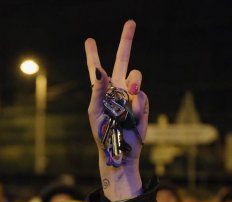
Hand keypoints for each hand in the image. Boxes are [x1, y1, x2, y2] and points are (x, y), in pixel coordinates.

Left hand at [85, 20, 148, 201]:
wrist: (119, 150)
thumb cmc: (102, 134)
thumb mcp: (94, 112)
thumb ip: (97, 90)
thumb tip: (102, 70)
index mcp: (101, 90)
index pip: (96, 69)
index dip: (93, 55)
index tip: (89, 41)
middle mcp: (117, 88)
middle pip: (123, 59)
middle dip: (127, 40)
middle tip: (131, 21)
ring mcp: (131, 95)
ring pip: (136, 76)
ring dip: (134, 81)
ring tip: (130, 92)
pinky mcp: (142, 103)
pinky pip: (142, 95)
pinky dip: (137, 104)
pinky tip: (132, 116)